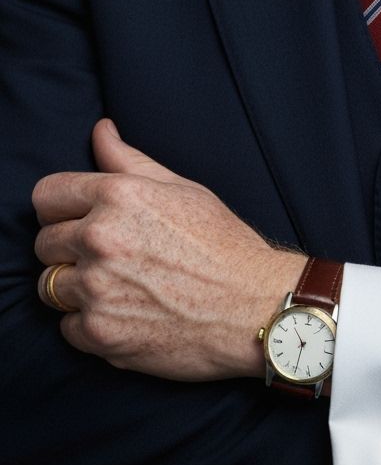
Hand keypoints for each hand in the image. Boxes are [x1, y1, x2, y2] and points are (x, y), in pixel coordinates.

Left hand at [33, 119, 306, 379]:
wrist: (252, 306)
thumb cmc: (221, 243)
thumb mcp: (180, 188)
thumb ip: (129, 160)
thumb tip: (101, 131)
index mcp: (117, 195)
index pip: (46, 196)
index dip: (60, 208)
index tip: (76, 220)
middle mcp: (99, 238)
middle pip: (44, 243)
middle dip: (68, 249)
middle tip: (107, 257)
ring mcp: (96, 289)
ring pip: (51, 287)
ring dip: (76, 288)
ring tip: (117, 287)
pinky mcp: (100, 334)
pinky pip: (67, 327)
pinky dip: (89, 325)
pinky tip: (124, 314)